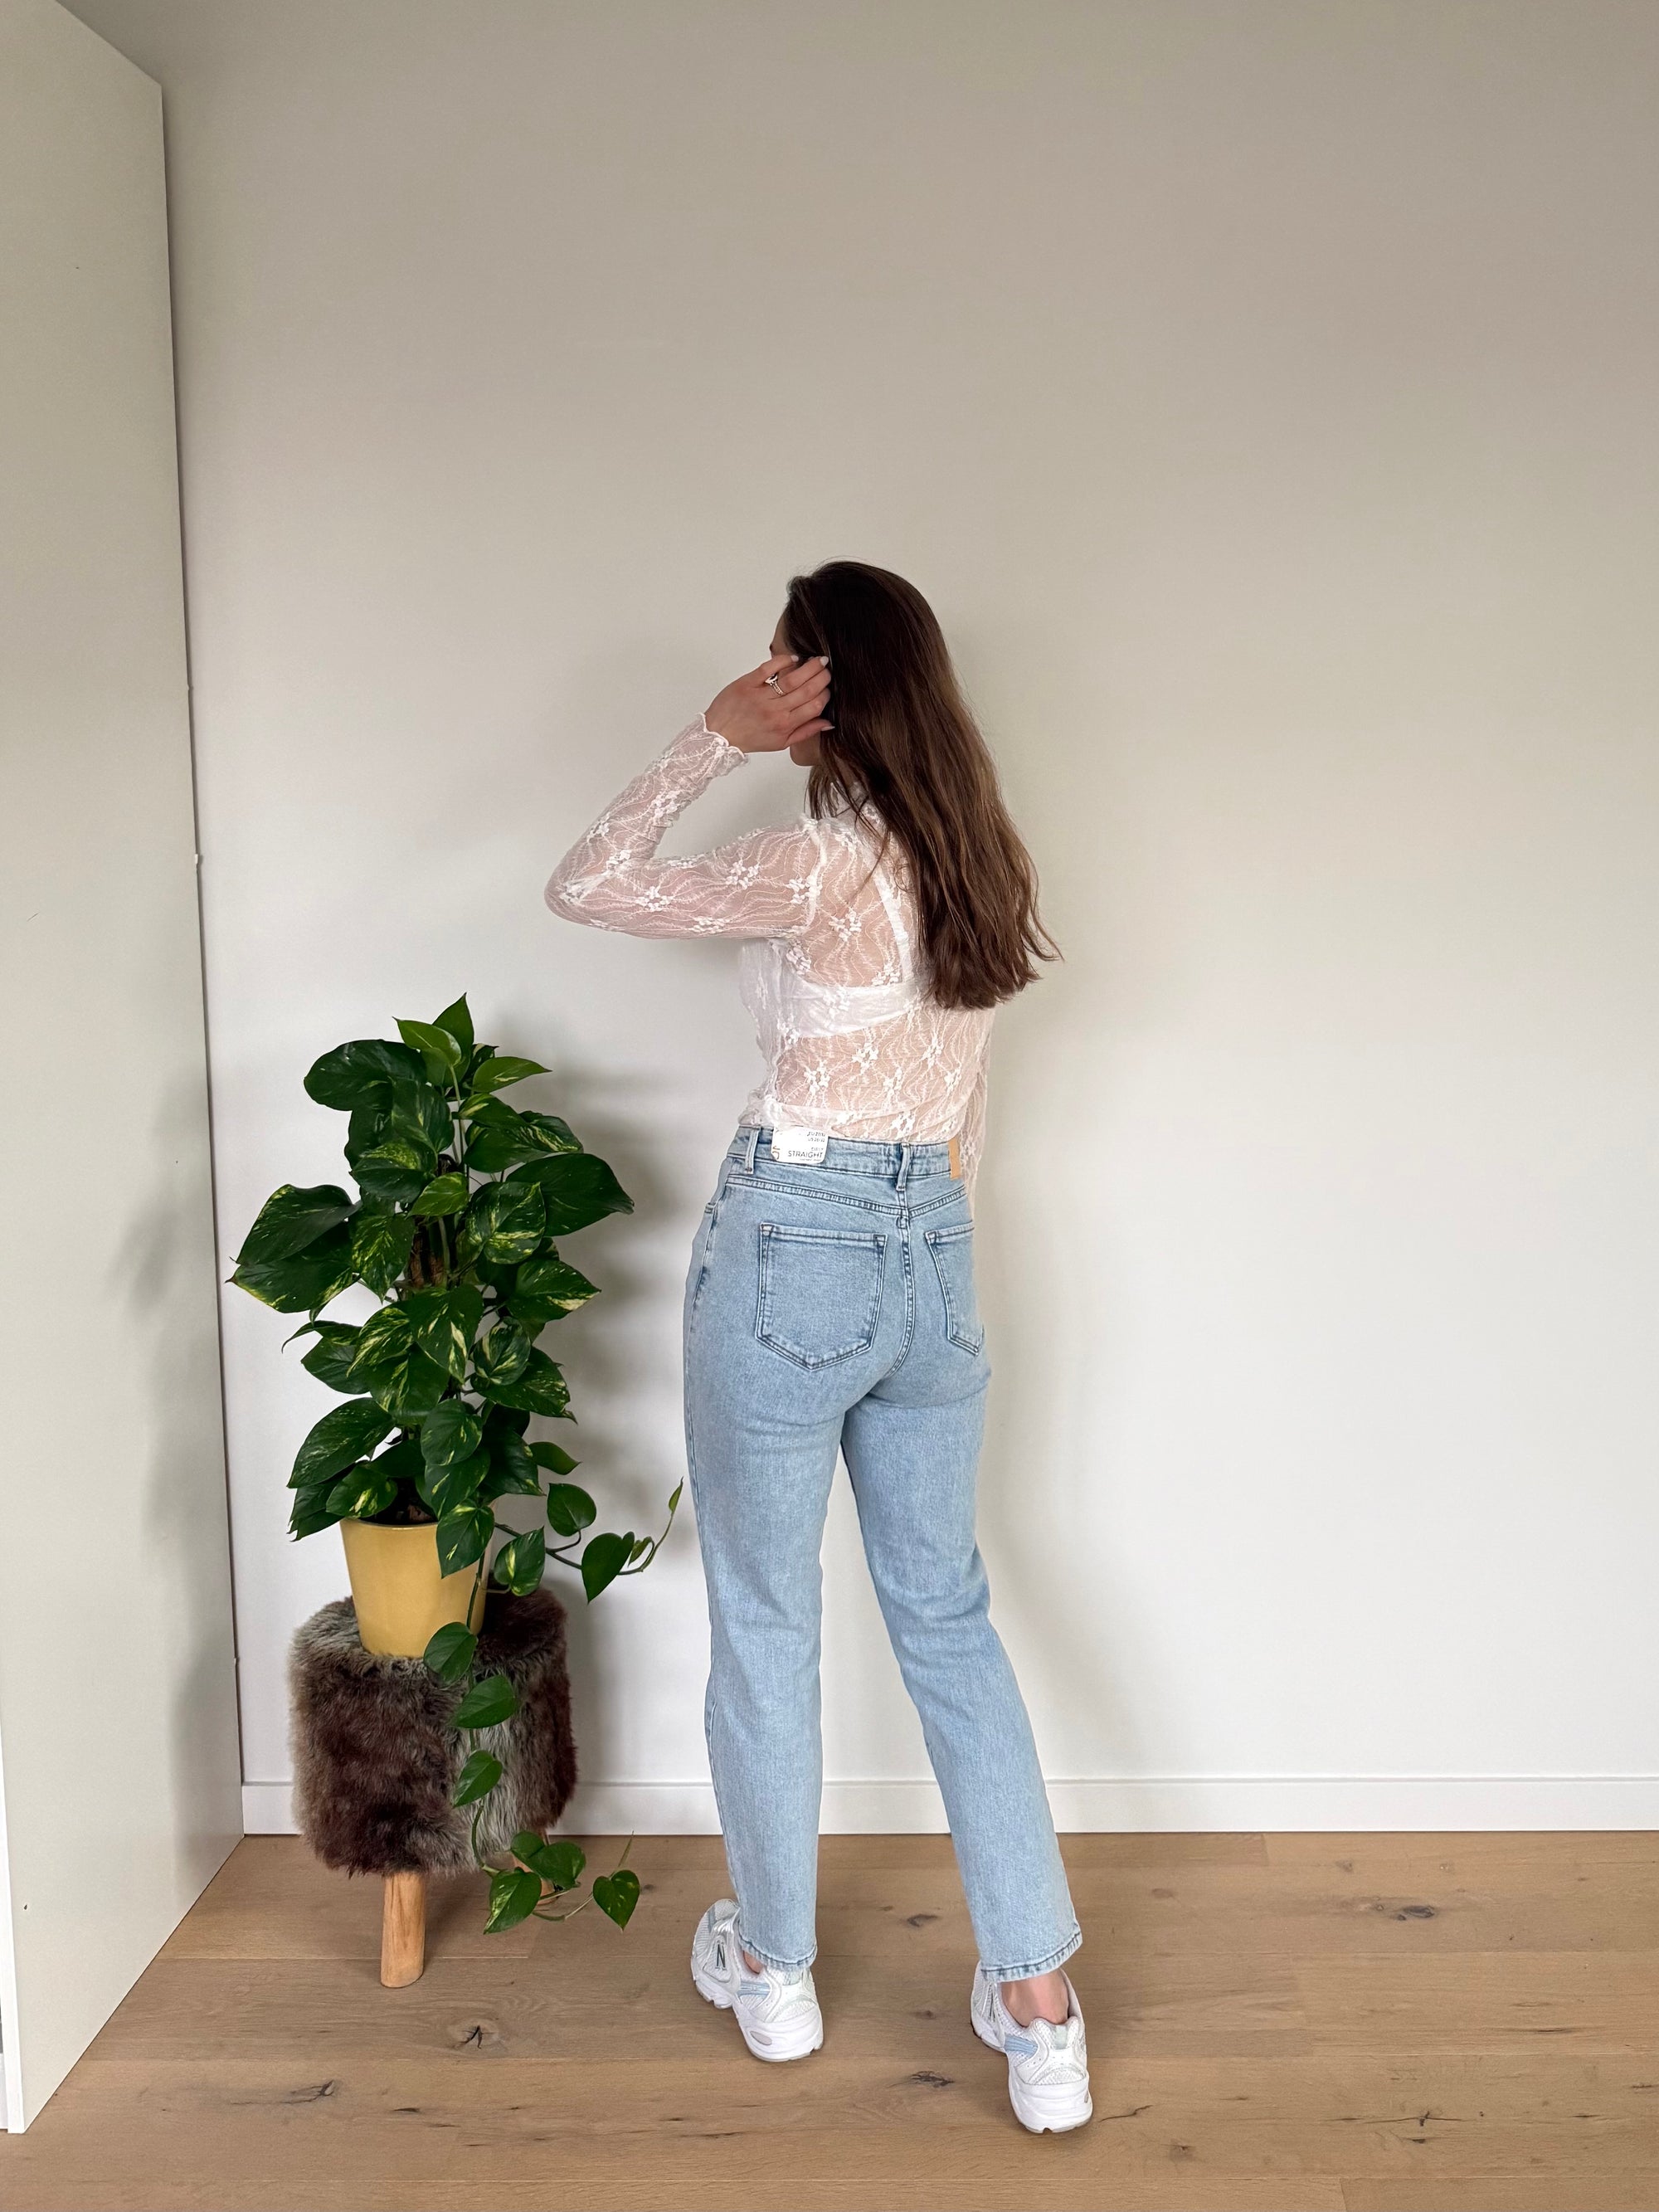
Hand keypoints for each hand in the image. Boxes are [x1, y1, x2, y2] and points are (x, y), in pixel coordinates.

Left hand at [706, 653, 831, 753]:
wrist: (720, 735)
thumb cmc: (750, 738)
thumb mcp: (781, 742)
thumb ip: (805, 732)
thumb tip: (828, 722)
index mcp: (785, 725)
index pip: (815, 706)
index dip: (826, 694)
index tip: (827, 687)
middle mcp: (775, 711)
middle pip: (807, 690)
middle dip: (822, 677)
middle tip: (826, 668)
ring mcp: (760, 696)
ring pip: (791, 678)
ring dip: (808, 667)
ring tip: (816, 660)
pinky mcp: (747, 683)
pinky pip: (768, 668)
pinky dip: (783, 660)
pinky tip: (793, 658)